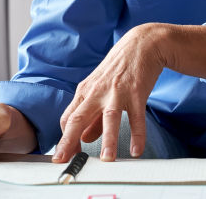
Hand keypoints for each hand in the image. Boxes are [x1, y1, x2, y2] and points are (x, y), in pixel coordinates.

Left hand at [53, 24, 165, 163]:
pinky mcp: (136, 92)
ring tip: (107, 161)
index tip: (64, 157)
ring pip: (109, 117)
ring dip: (108, 140)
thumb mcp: (100, 89)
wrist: (141, 44)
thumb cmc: (118, 69)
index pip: (68, 118)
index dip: (65, 138)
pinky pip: (137, 117)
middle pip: (79, 117)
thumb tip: (83, 138)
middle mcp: (97, 91)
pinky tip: (136, 150)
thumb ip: (92, 116)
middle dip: (69, 141)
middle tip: (63, 161)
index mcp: (86, 91)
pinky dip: (137, 134)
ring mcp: (117, 91)